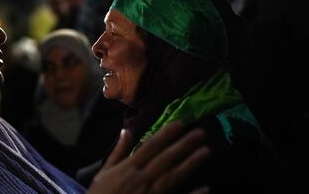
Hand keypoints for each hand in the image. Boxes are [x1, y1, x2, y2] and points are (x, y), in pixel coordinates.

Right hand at [87, 121, 209, 193]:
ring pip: (173, 177)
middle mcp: (141, 179)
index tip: (180, 123)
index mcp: (128, 168)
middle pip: (165, 159)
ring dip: (190, 164)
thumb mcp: (105, 172)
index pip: (150, 147)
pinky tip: (205, 188)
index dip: (166, 135)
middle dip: (183, 145)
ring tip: (205, 151)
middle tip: (199, 133)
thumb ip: (119, 151)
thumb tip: (127, 130)